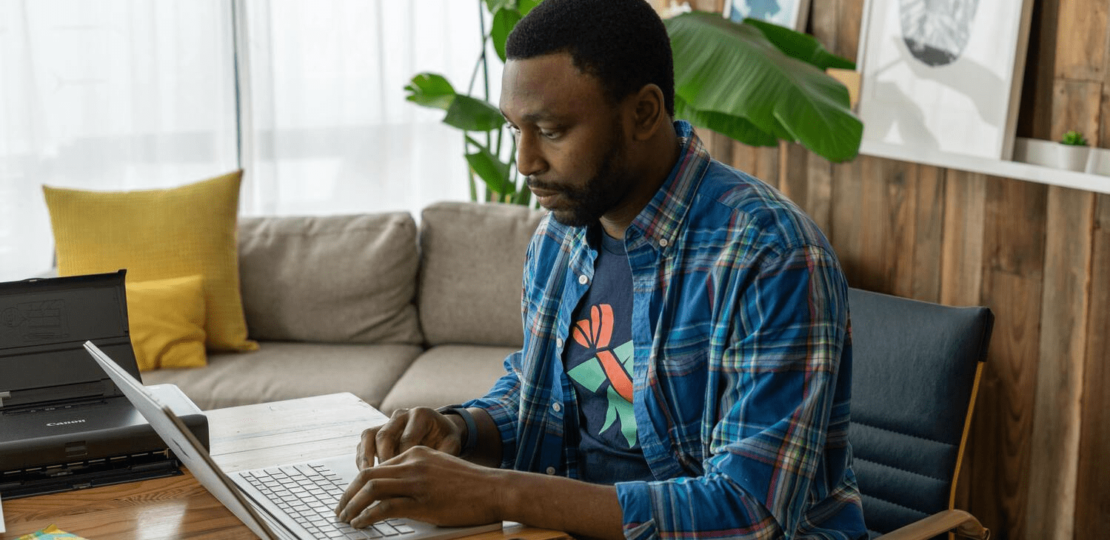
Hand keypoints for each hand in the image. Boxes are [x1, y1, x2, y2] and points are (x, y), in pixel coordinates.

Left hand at [335, 446, 505, 527]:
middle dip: (348, 495)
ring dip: (352, 506)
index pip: (376, 466)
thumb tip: (393, 494)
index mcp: (416, 453)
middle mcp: (413, 463)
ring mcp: (417, 482)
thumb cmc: (471, 484)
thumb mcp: (439, 469)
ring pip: (371, 489)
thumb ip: (416, 475)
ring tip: (345, 519)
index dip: (357, 484)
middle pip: (367, 475)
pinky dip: (368, 516)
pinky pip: (385, 507)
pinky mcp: (422, 501)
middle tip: (340, 510)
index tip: (349, 498)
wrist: (495, 489)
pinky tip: (361, 524)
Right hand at [355, 407, 464, 469]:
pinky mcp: (377, 431)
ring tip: (367, 477)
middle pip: (385, 434)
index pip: (407, 438)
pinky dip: (362, 457)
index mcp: (421, 415)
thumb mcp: (452, 445)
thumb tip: (432, 475)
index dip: (403, 459)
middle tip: (384, 479)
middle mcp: (401, 415)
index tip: (403, 479)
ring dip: (366, 457)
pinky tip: (364, 475)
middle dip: (383, 459)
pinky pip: (364, 442)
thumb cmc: (446, 439)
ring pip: (369, 435)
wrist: (440, 429)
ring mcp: (387, 421)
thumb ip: (444, 456)